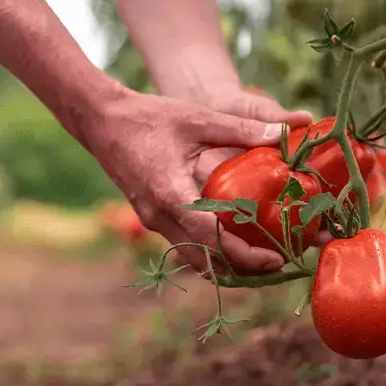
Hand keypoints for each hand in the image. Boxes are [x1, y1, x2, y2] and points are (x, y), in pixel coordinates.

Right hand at [75, 88, 291, 273]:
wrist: (101, 121)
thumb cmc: (148, 117)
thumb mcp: (198, 118)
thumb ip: (242, 129)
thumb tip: (285, 136)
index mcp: (170, 194)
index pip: (210, 239)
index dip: (245, 255)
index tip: (275, 259)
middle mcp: (159, 216)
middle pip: (204, 260)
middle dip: (242, 269)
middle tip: (279, 263)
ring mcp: (152, 220)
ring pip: (192, 258)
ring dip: (226, 264)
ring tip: (261, 258)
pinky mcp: (151, 217)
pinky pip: (184, 244)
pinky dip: (210, 251)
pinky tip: (234, 241)